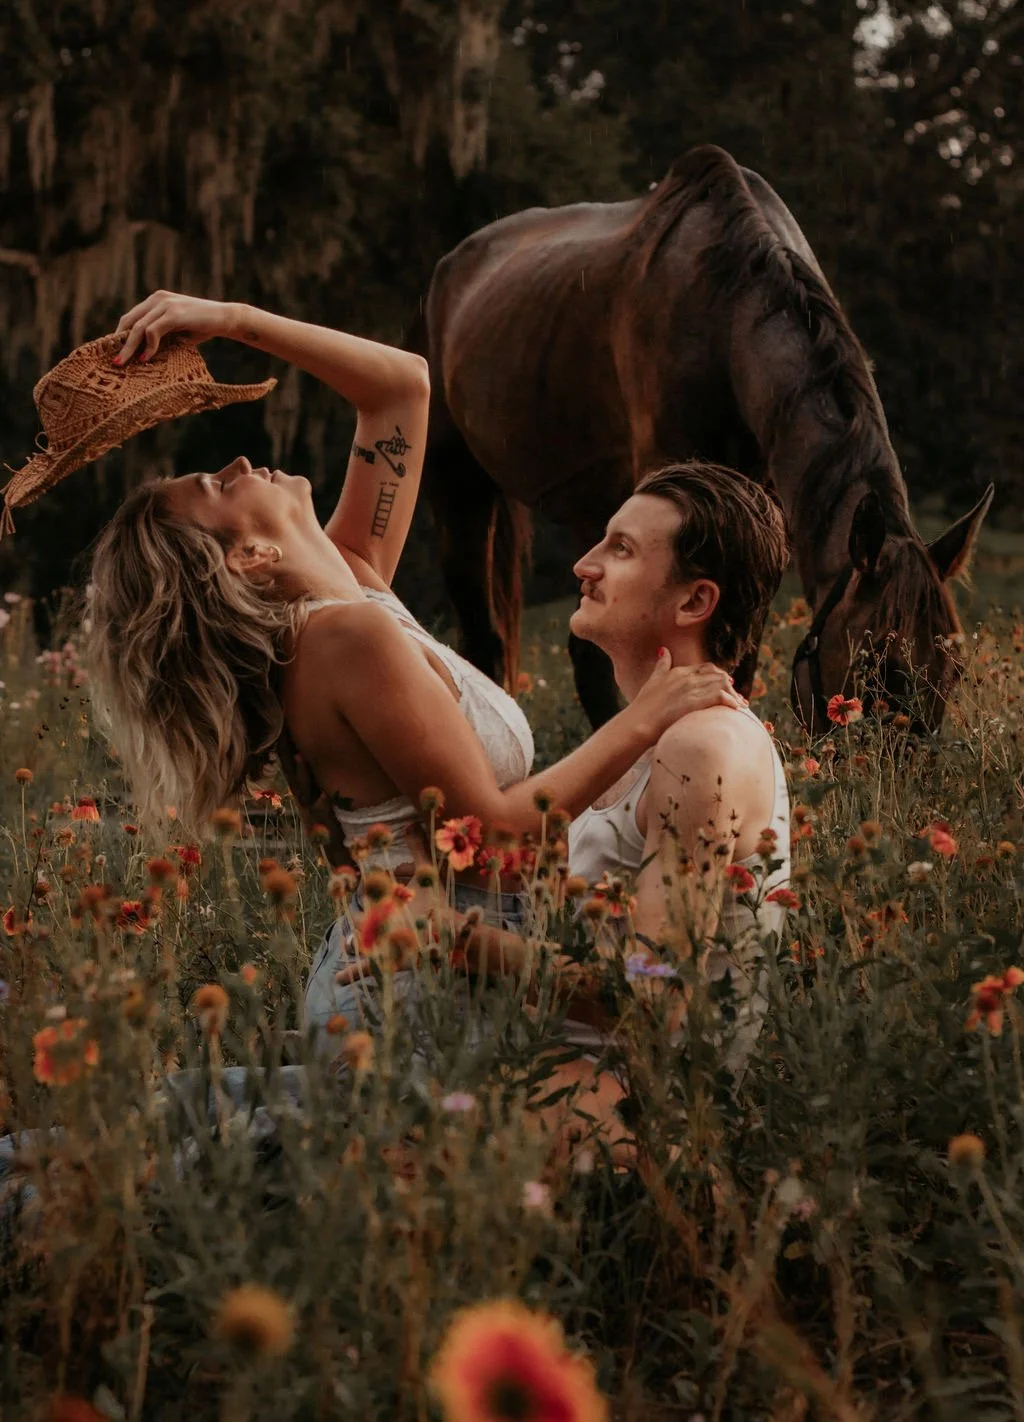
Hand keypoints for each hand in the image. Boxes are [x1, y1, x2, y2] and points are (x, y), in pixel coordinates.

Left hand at [114, 290, 240, 363]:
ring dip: (129, 347)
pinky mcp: (174, 313)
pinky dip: (148, 346)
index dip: (120, 335)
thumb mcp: (177, 331)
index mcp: (156, 300)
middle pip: (129, 321)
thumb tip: (142, 354)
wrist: (225, 318)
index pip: (131, 317)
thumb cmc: (203, 327)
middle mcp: (157, 299)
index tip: (116, 352)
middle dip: (119, 343)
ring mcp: (165, 304)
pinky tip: (146, 358)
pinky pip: (152, 331)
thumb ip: (161, 336)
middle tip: (114, 361)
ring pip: (138, 327)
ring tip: (123, 363)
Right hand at [630, 649, 745, 742]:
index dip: (718, 676)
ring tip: (740, 705)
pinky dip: (730, 701)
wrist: (639, 722)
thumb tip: (663, 650)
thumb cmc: (643, 706)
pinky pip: (720, 696)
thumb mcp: (653, 679)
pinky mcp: (695, 701)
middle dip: (729, 685)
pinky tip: (735, 708)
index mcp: (679, 671)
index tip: (725, 685)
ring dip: (734, 695)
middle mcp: (688, 677)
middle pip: (717, 675)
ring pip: (722, 684)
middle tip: (737, 697)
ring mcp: (692, 689)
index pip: (706, 668)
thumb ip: (661, 665)